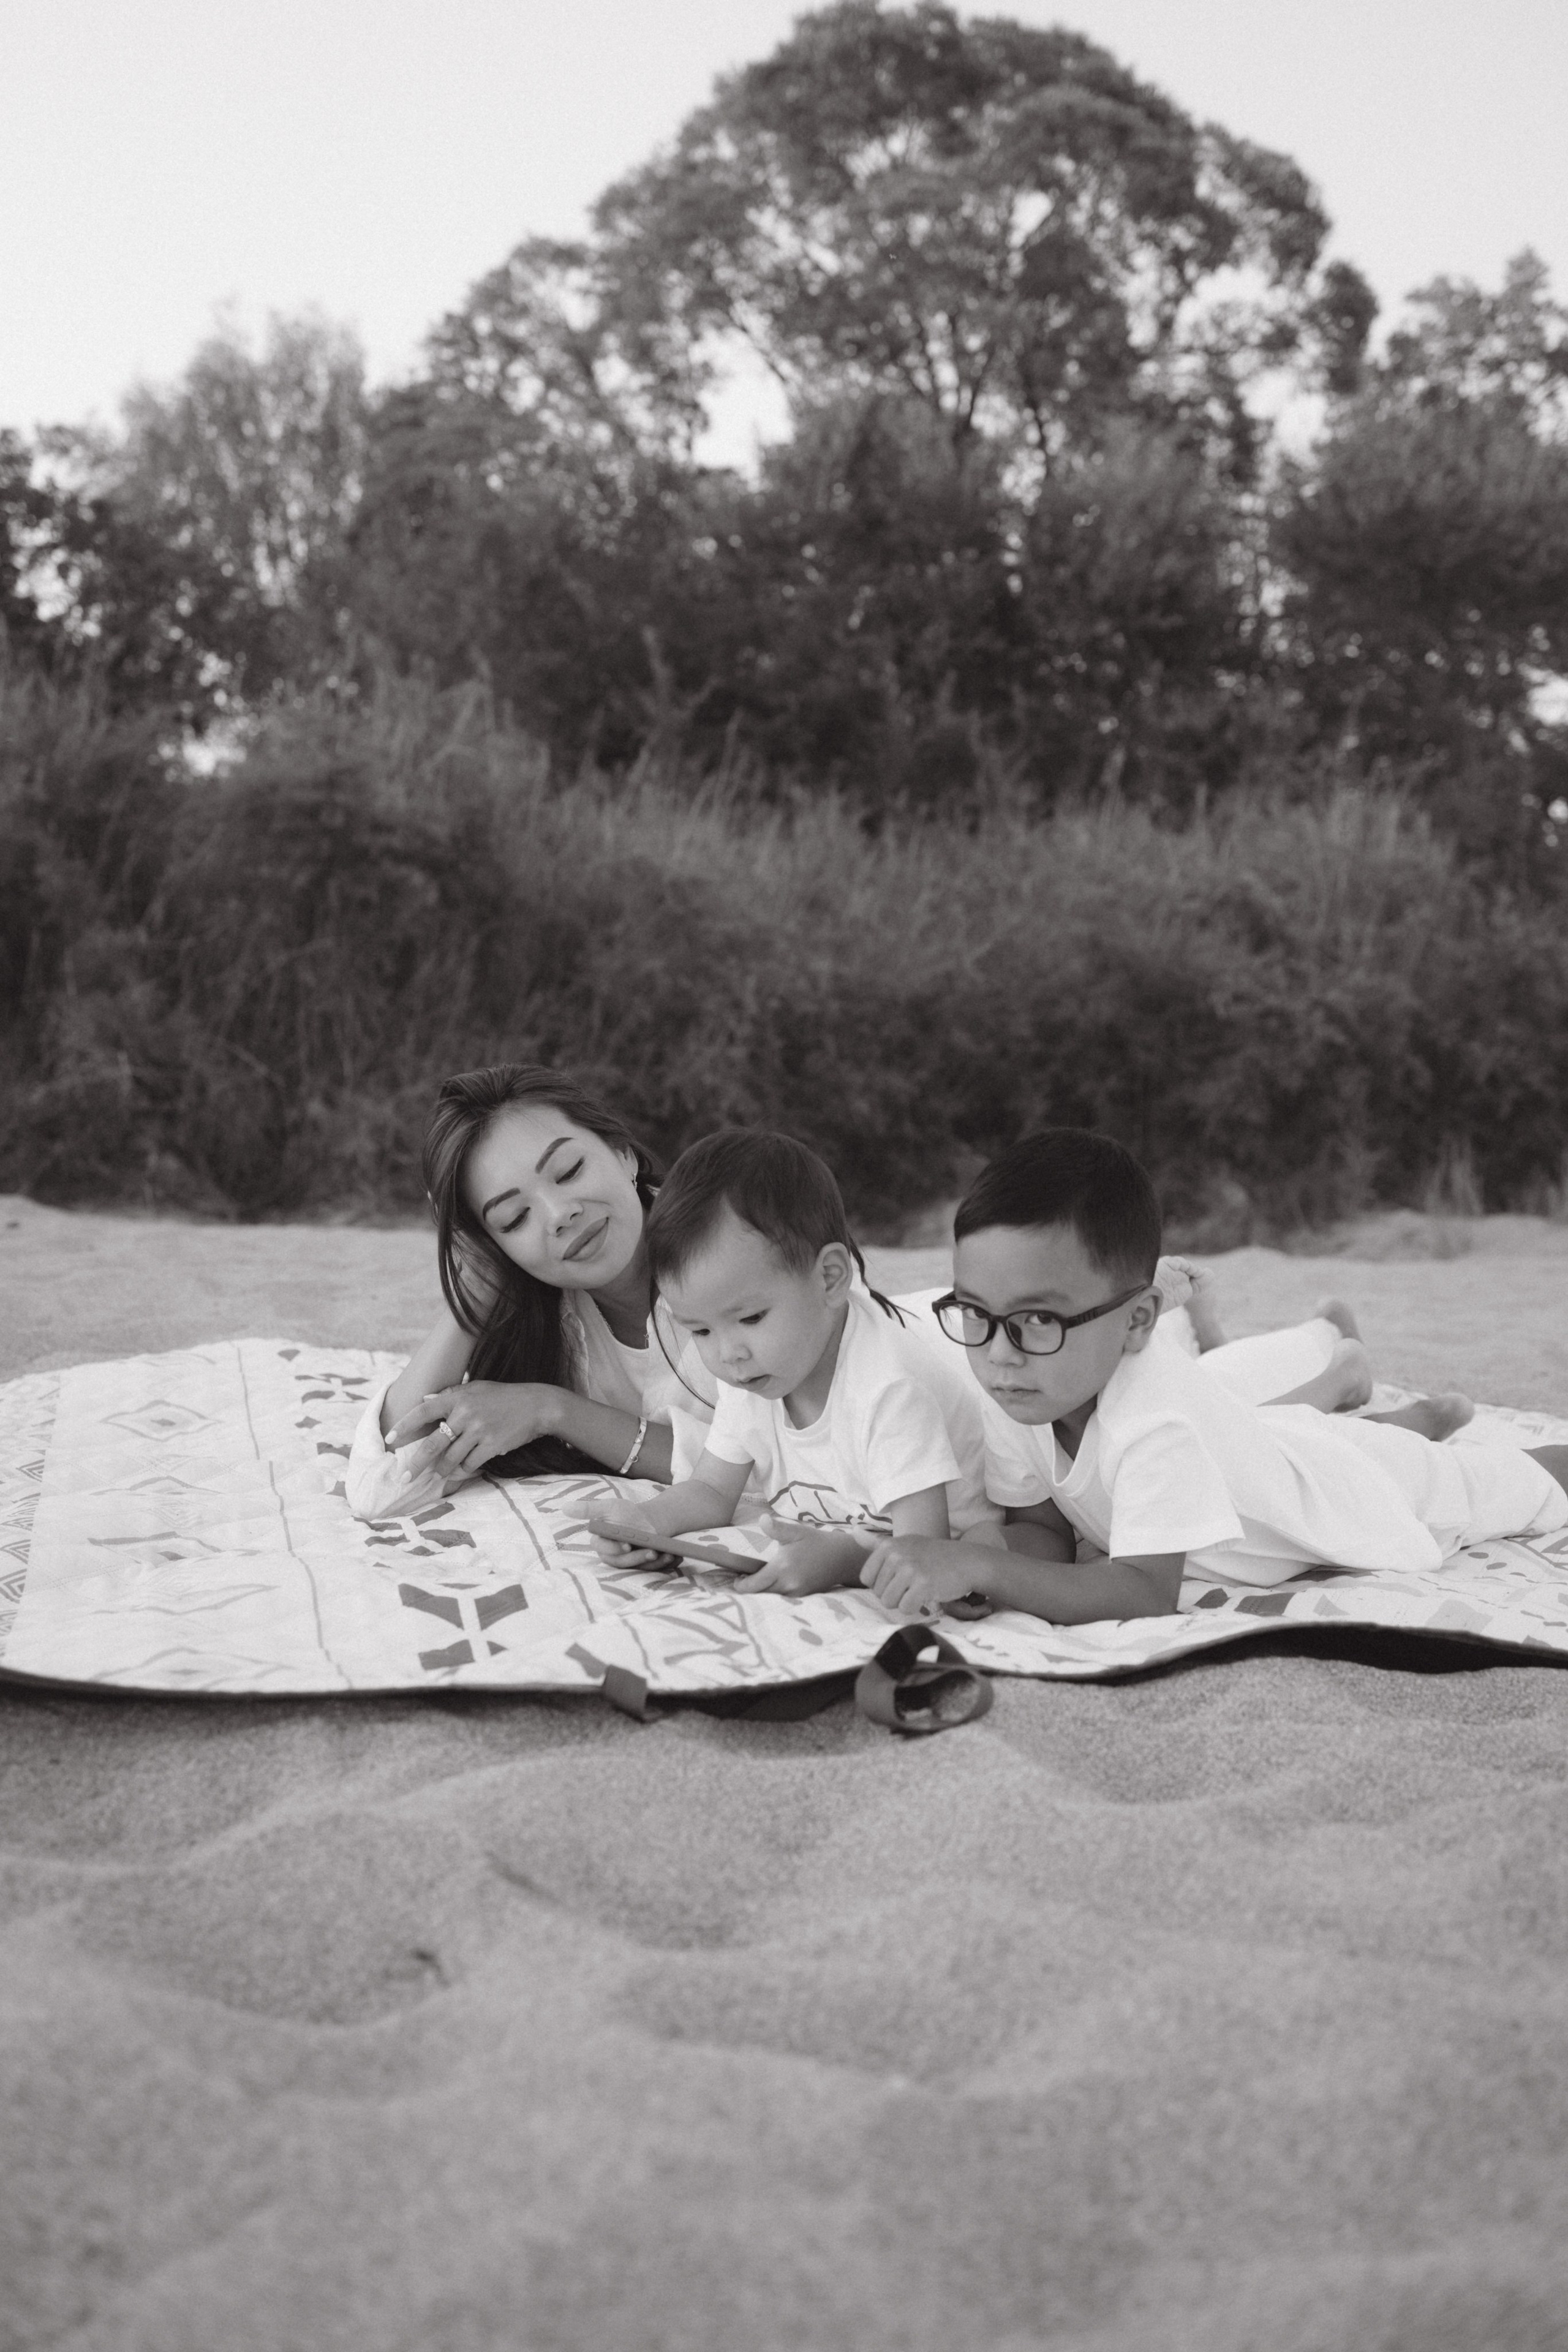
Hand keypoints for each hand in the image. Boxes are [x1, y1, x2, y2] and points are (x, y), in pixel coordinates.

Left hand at [384, 1380, 560, 1475]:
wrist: (536, 1405)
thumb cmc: (503, 1397)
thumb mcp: (476, 1388)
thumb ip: (450, 1395)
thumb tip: (424, 1400)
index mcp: (458, 1397)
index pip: (423, 1411)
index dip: (404, 1426)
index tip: (389, 1439)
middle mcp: (466, 1413)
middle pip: (432, 1443)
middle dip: (416, 1463)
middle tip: (404, 1476)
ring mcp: (479, 1430)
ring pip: (450, 1459)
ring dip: (442, 1471)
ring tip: (438, 1476)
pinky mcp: (492, 1445)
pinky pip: (469, 1465)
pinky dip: (462, 1471)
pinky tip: (458, 1473)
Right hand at [587, 1510, 670, 1569]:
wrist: (649, 1520)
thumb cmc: (626, 1513)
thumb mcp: (608, 1507)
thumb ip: (587, 1509)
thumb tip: (563, 1507)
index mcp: (601, 1543)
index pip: (603, 1549)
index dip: (613, 1548)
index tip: (625, 1545)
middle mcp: (613, 1557)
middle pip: (621, 1562)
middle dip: (637, 1557)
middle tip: (651, 1551)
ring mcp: (629, 1564)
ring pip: (637, 1568)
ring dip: (652, 1562)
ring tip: (664, 1553)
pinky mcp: (643, 1568)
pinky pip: (652, 1570)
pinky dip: (663, 1564)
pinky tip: (673, 1557)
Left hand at [736, 1516, 866, 1596]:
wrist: (842, 1557)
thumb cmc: (817, 1542)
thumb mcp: (797, 1531)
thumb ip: (777, 1528)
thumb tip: (762, 1519)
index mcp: (783, 1568)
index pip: (755, 1584)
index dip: (742, 1585)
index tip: (737, 1579)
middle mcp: (789, 1585)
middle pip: (761, 1594)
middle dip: (750, 1590)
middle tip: (743, 1581)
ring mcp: (797, 1594)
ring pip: (772, 1598)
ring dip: (762, 1593)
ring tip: (755, 1583)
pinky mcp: (803, 1597)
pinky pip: (783, 1599)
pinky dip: (775, 1595)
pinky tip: (772, 1586)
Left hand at [860, 1534, 987, 1619]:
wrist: (966, 1561)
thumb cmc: (933, 1556)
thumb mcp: (904, 1544)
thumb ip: (876, 1543)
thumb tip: (853, 1532)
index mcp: (888, 1545)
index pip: (866, 1579)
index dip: (883, 1584)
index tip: (900, 1576)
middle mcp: (896, 1554)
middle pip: (878, 1593)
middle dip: (895, 1594)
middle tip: (915, 1582)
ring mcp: (910, 1568)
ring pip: (890, 1602)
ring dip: (905, 1601)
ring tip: (919, 1588)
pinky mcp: (923, 1584)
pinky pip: (906, 1608)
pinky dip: (916, 1607)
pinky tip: (928, 1594)